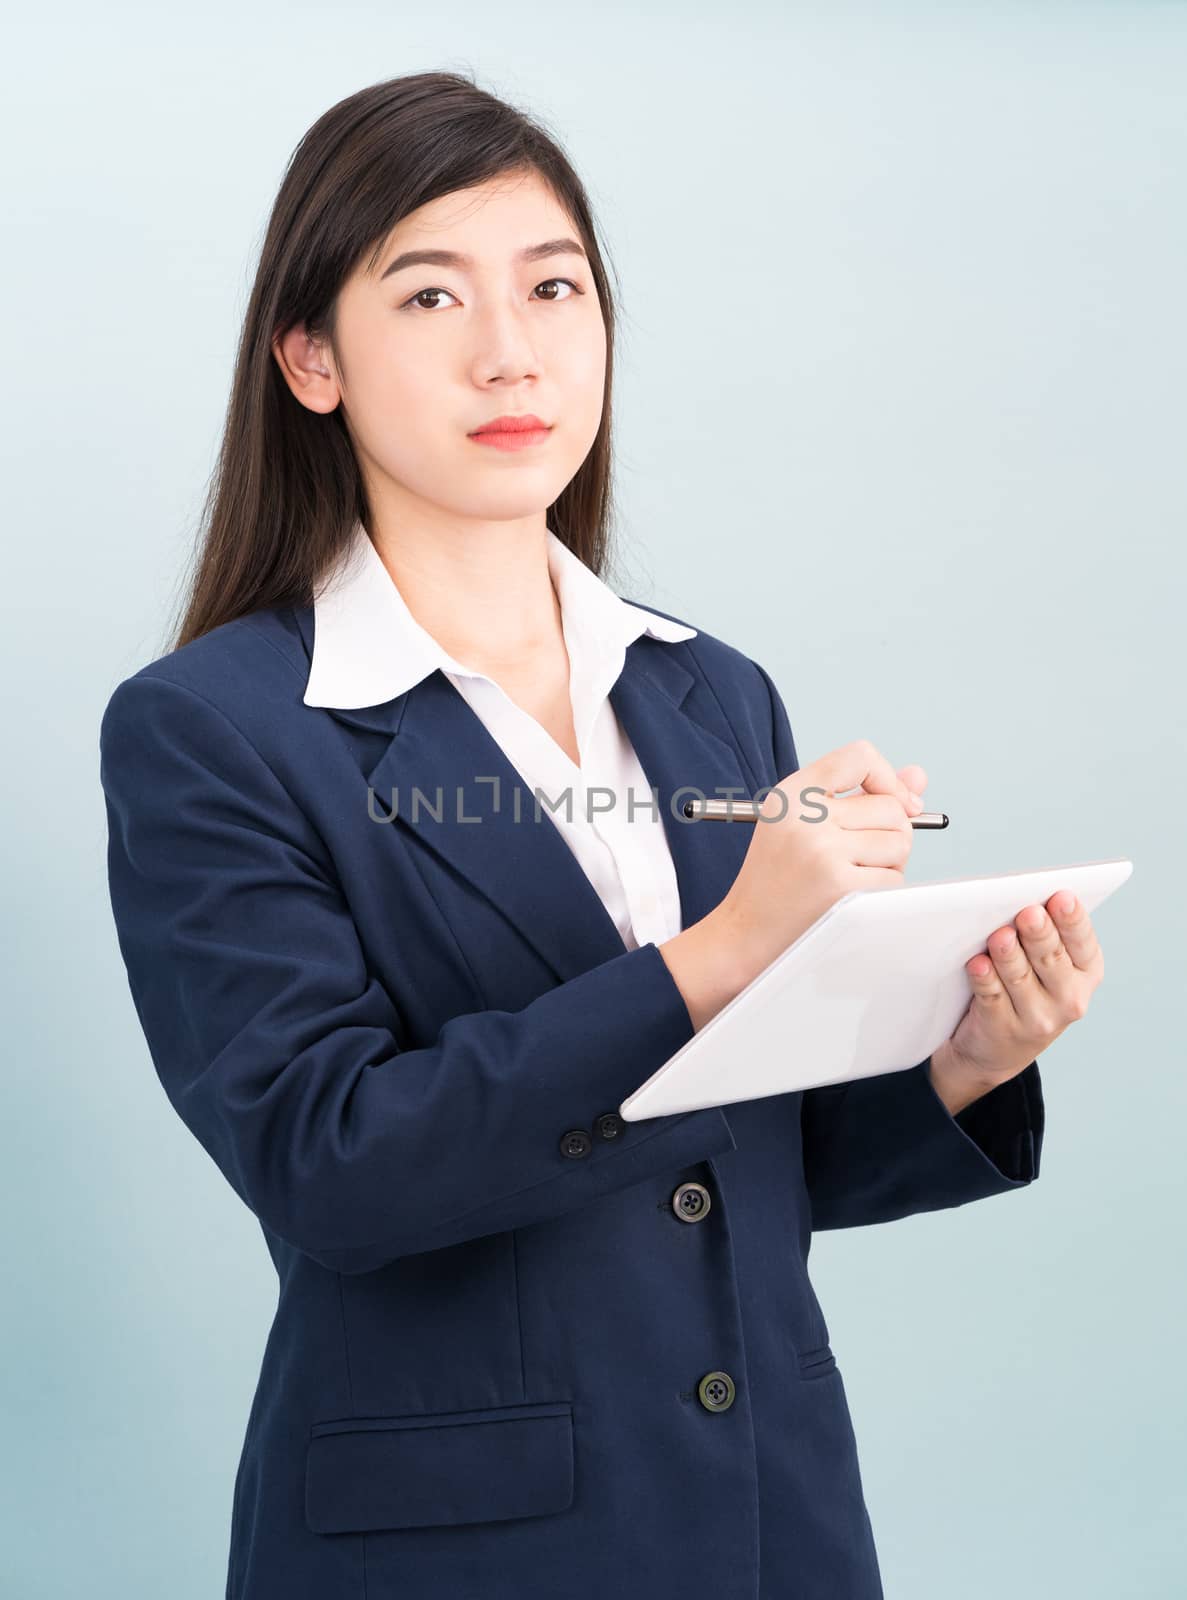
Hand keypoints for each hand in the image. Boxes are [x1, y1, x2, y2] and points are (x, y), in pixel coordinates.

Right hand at [719, 741, 927, 986]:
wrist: (746, 931)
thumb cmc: (780, 877)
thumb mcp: (807, 823)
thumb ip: (863, 795)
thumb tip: (919, 776)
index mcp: (792, 793)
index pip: (860, 756)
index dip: (888, 778)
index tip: (895, 802)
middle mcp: (805, 815)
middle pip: (892, 807)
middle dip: (890, 833)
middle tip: (858, 855)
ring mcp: (822, 850)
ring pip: (900, 842)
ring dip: (889, 863)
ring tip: (853, 874)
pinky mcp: (839, 885)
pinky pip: (894, 878)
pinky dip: (882, 889)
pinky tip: (851, 895)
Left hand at [930, 892, 1105, 1112]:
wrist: (999, 1047)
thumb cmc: (1028, 989)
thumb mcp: (1049, 967)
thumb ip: (1046, 936)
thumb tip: (1026, 902)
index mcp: (1087, 972)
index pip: (1083, 943)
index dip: (1072, 919)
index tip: (1061, 898)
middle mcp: (1069, 998)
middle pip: (1051, 959)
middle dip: (1039, 934)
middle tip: (1028, 913)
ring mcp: (1037, 1019)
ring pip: (1020, 978)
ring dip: (1009, 956)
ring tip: (1001, 936)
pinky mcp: (1002, 1029)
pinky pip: (992, 999)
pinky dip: (984, 980)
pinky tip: (978, 965)